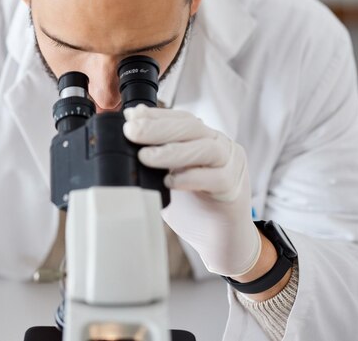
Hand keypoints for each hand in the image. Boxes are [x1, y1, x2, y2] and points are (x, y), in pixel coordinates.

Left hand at [123, 104, 260, 276]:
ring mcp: (231, 166)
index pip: (181, 118)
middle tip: (131, 132)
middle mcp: (220, 147)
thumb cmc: (193, 209)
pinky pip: (216, 178)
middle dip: (158, 127)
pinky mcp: (234, 190)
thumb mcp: (166, 178)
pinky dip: (190, 178)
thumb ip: (152, 160)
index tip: (130, 117)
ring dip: (173, 151)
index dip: (156, 115)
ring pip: (207, 148)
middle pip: (192, 127)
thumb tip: (123, 141)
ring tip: (145, 157)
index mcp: (204, 139)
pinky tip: (170, 182)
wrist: (220, 242)